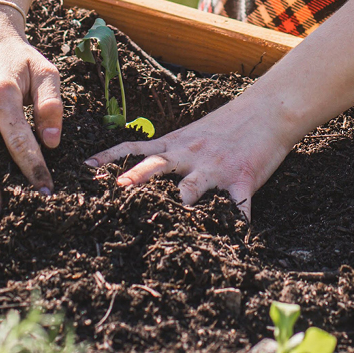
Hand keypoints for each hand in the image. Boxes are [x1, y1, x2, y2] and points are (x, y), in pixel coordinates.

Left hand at [84, 88, 301, 219]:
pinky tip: (235, 243)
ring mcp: (216, 168)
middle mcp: (191, 154)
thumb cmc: (230, 123)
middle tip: (117, 191)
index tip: (84, 169)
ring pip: (193, 186)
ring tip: (173, 213)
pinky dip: (237, 226)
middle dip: (135, 180)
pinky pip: (239, 207)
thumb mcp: (194, 132)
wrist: (269, 109)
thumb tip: (144, 167)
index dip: (109, 158)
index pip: (135, 149)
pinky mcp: (242, 179)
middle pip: (156, 167)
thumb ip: (172, 149)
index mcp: (177, 144)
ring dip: (182, 201)